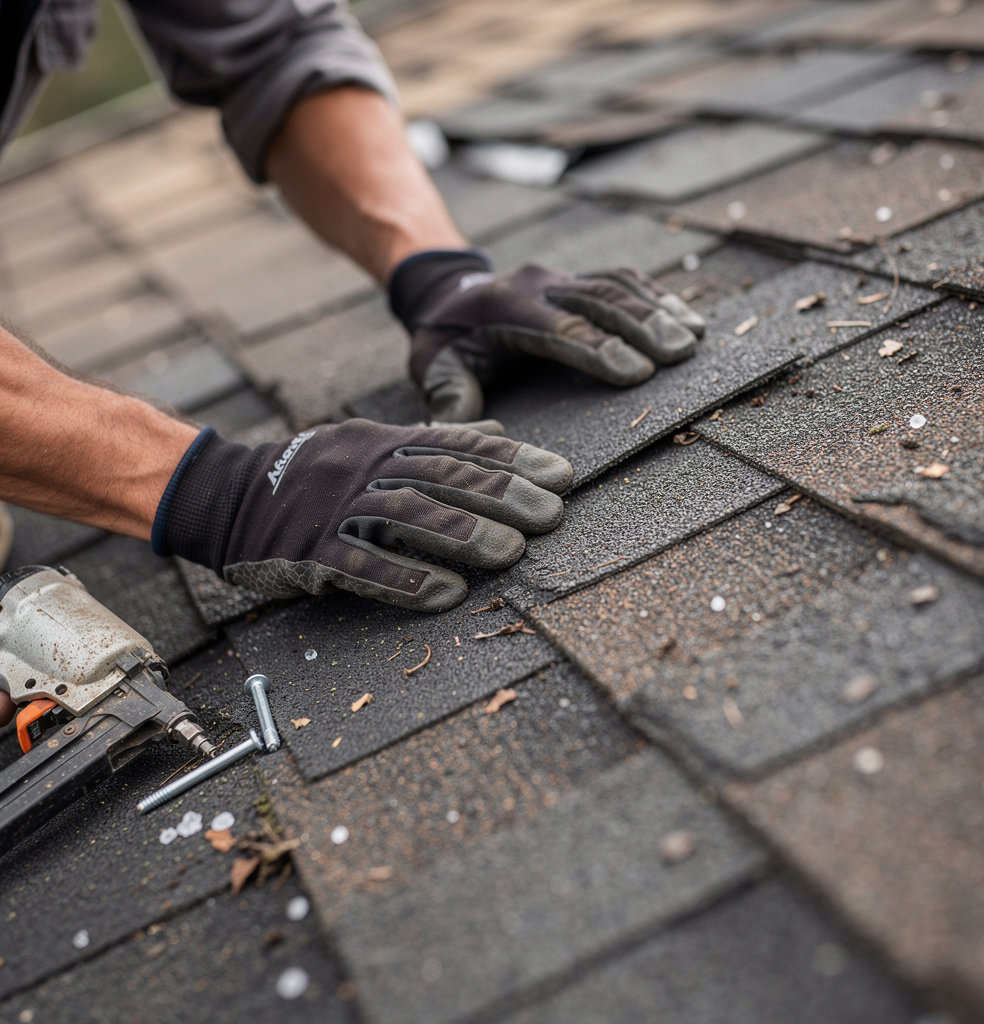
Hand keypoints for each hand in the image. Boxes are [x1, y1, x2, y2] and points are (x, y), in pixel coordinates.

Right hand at [153, 419, 571, 611]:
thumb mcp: (372, 442)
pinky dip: (405, 580)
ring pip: (406, 517)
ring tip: (512, 554)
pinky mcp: (310, 550)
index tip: (561, 477)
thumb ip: (435, 441)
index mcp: (386, 441)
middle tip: (551, 517)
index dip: (514, 460)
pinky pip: (361, 565)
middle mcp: (367, 469)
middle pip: (441, 477)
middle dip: (501, 496)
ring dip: (462, 536)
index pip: (459, 445)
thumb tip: (499, 431)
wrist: (229, 493)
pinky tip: (447, 595)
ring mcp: (337, 508)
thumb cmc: (315, 471)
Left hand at [389, 251, 705, 421]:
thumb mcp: (435, 370)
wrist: (447, 294)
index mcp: (504, 307)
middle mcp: (538, 284)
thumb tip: (470, 433)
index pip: (559, 328)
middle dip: (643, 324)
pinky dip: (658, 298)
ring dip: (658, 308)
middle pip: (598, 298)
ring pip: (617, 283)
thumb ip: (451, 400)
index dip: (600, 349)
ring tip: (695, 338)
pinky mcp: (580, 279)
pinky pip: (624, 280)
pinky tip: (689, 320)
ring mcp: (563, 277)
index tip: (638, 374)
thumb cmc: (446, 344)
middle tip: (681, 352)